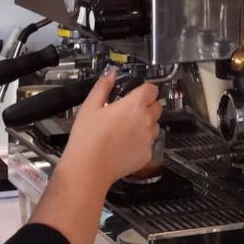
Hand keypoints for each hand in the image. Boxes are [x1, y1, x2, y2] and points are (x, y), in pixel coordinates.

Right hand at [60, 68, 161, 190]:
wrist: (88, 169)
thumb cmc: (87, 139)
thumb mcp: (90, 106)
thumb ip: (103, 86)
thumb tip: (110, 74)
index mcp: (134, 105)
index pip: (152, 89)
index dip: (145, 89)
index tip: (136, 92)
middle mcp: (146, 120)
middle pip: (156, 106)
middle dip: (147, 106)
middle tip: (129, 111)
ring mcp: (148, 139)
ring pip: (154, 125)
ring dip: (146, 124)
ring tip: (126, 130)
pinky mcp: (147, 155)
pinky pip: (149, 143)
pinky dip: (141, 142)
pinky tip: (125, 145)